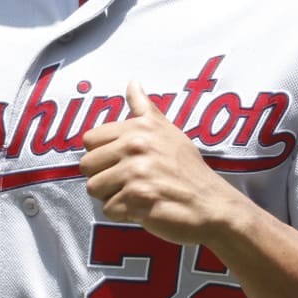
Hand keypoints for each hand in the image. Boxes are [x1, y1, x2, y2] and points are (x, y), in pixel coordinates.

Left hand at [78, 81, 249, 247]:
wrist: (211, 204)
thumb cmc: (188, 169)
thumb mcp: (168, 131)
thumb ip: (145, 108)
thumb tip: (132, 83)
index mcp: (139, 128)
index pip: (89, 139)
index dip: (101, 154)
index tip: (120, 162)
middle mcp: (135, 147)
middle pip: (87, 166)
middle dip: (103, 177)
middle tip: (127, 182)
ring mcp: (136, 174)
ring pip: (94, 188)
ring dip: (111, 196)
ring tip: (135, 194)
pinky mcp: (138, 199)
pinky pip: (108, 209)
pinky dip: (123, 213)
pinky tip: (143, 207)